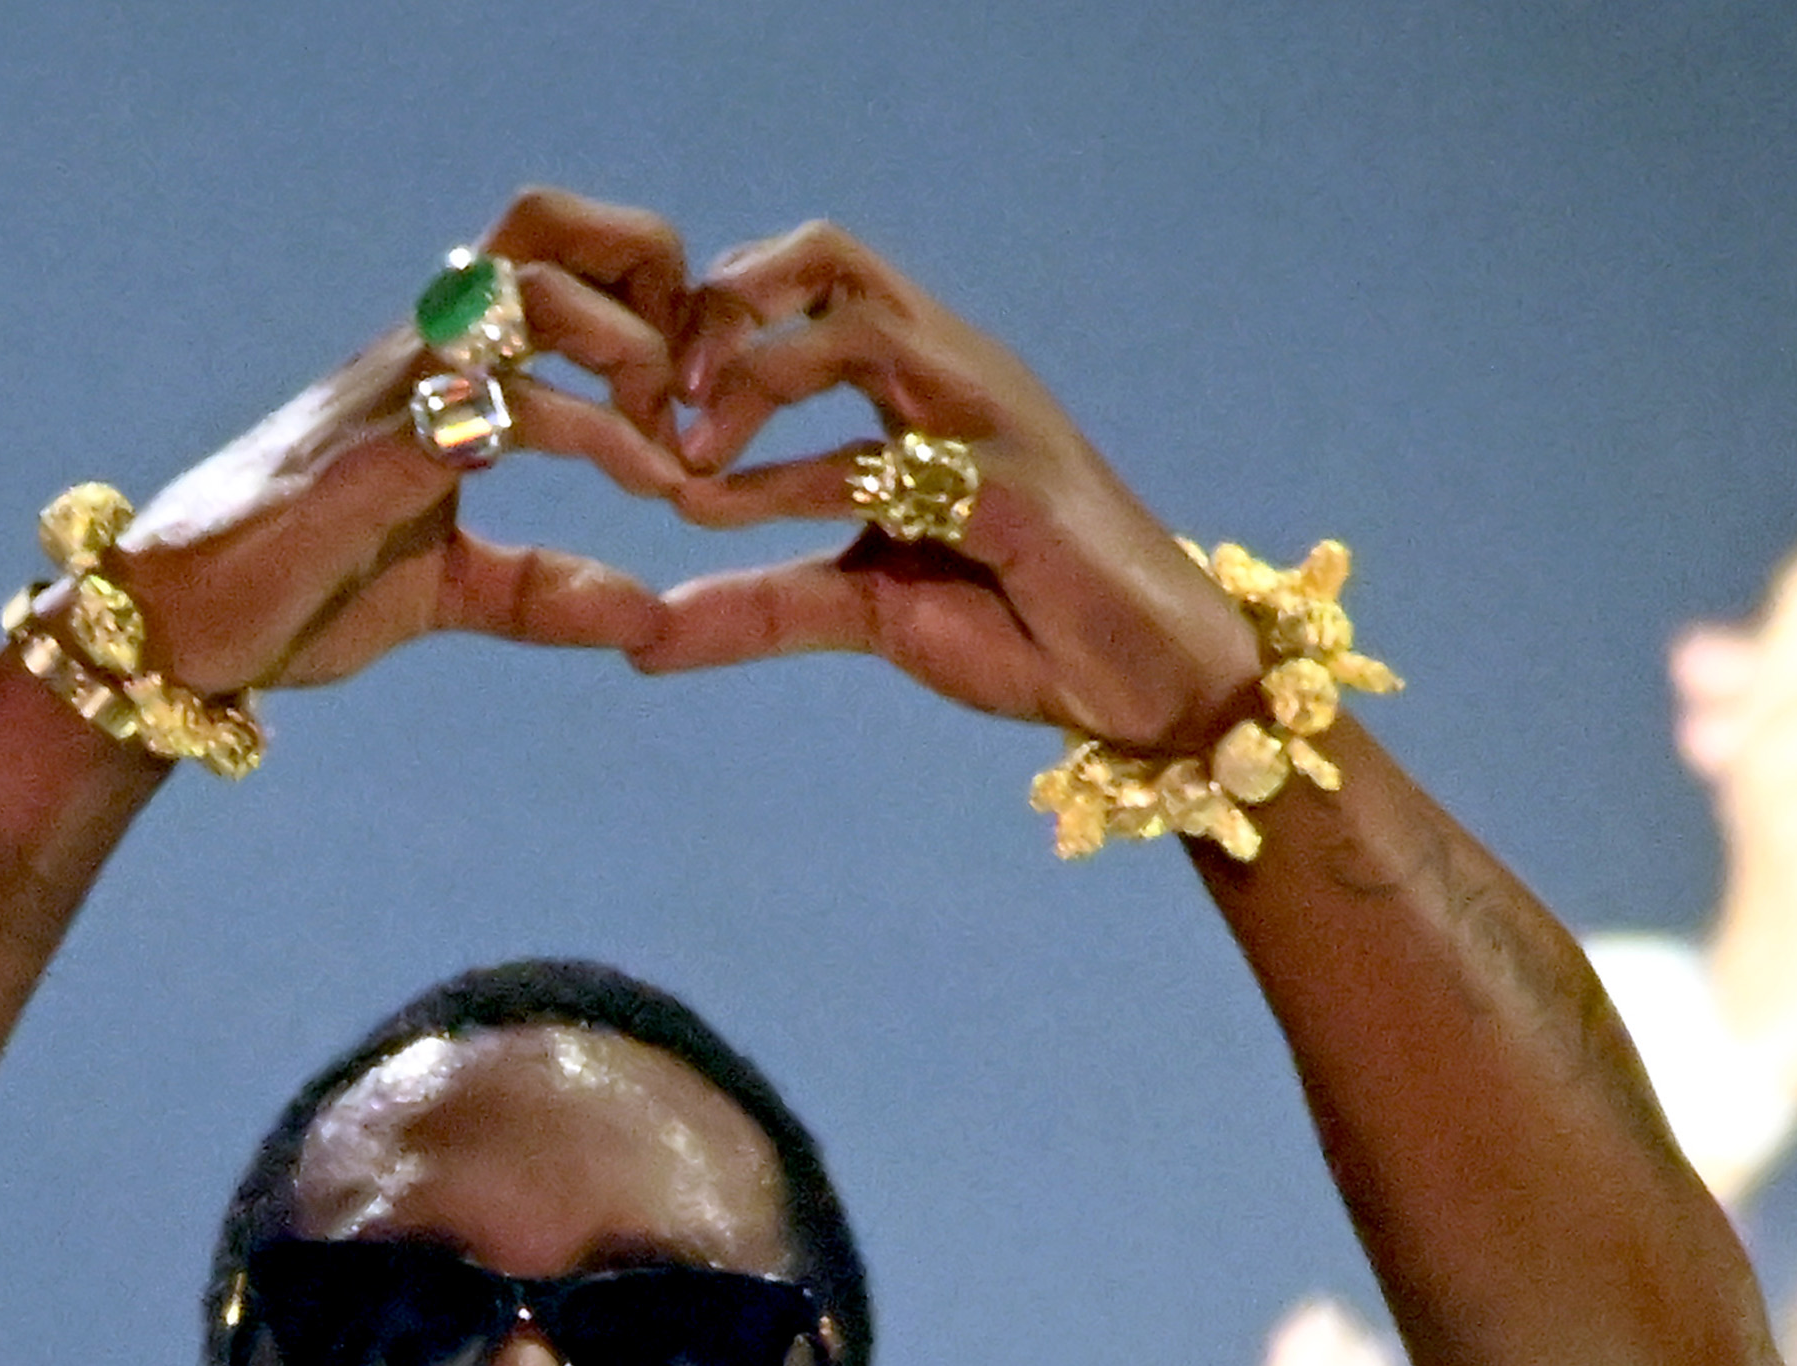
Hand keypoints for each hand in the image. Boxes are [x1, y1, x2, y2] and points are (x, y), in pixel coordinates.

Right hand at [96, 187, 698, 700]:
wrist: (176, 627)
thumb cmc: (297, 589)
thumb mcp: (450, 592)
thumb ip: (544, 591)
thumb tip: (648, 615)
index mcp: (441, 366)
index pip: (554, 257)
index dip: (642, 298)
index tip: (688, 403)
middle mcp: (423, 354)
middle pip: (550, 228)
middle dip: (648, 285)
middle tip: (691, 396)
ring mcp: (396, 395)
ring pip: (533, 294)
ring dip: (631, 354)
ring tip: (670, 452)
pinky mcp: (376, 458)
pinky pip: (497, 406)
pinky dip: (593, 435)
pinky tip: (642, 487)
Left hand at [626, 221, 1266, 753]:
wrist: (1154, 679)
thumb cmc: (1023, 624)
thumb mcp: (865, 608)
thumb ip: (758, 607)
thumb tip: (642, 636)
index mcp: (926, 374)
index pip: (812, 271)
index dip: (718, 311)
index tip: (651, 392)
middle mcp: (955, 370)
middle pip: (828, 254)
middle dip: (726, 304)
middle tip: (659, 393)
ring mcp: (988, 420)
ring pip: (856, 329)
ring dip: (750, 377)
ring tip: (684, 454)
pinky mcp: (1010, 492)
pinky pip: (884, 460)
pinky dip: (784, 479)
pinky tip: (714, 513)